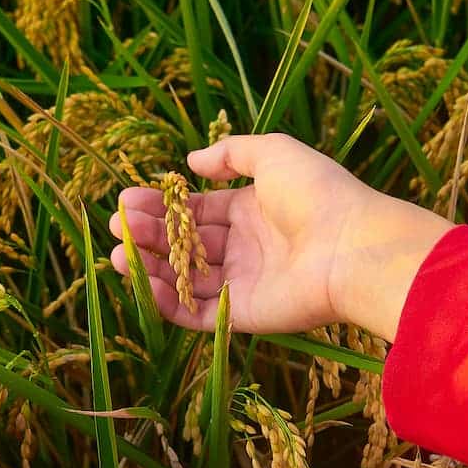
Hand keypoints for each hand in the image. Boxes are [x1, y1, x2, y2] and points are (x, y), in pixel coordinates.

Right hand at [109, 133, 452, 337]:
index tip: (128, 199)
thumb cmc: (317, 193)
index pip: (197, 210)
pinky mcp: (242, 314)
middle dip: (150, 233)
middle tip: (117, 222)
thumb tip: (192, 161)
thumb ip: (231, 152)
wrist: (350, 245)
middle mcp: (245, 248)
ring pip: (185, 279)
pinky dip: (166, 301)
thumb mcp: (274, 152)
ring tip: (118, 252)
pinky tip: (142, 280)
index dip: (163, 206)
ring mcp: (243, 283)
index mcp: (252, 211)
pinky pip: (195, 313)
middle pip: (185, 243)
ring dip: (150, 266)